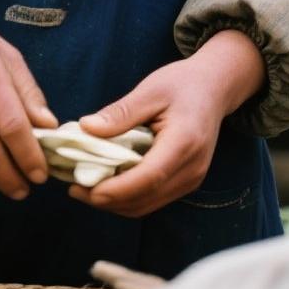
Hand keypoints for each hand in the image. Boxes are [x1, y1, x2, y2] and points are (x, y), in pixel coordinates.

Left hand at [69, 31, 265, 216]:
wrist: (215, 88)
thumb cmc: (183, 83)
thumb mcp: (150, 89)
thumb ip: (120, 112)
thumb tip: (86, 128)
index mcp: (184, 143)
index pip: (148, 177)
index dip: (114, 188)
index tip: (83, 187)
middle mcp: (191, 169)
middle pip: (144, 198)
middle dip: (106, 200)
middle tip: (73, 187)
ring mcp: (191, 180)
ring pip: (147, 204)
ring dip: (114, 202)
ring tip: (83, 187)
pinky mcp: (185, 182)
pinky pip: (153, 198)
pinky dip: (127, 196)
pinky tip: (106, 183)